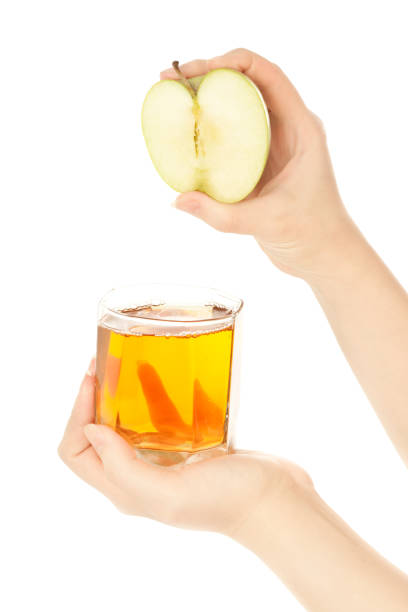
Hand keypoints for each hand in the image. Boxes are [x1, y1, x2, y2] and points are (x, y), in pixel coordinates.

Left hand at [58, 360, 312, 534]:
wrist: (276, 501)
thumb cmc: (227, 501)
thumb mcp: (170, 492)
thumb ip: (126, 468)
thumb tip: (91, 429)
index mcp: (125, 490)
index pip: (77, 451)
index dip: (77, 414)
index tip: (93, 380)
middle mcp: (138, 476)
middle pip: (98, 432)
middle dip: (96, 396)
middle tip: (106, 361)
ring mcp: (164, 460)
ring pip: (130, 421)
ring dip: (125, 391)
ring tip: (128, 359)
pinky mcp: (189, 447)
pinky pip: (163, 416)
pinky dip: (160, 393)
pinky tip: (169, 373)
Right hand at [161, 48, 354, 280]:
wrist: (324, 256)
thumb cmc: (312, 234)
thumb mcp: (267, 222)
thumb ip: (221, 214)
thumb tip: (178, 200)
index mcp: (301, 129)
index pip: (267, 75)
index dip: (230, 63)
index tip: (195, 71)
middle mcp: (287, 130)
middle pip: (246, 85)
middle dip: (208, 76)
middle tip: (170, 81)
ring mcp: (272, 147)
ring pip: (236, 110)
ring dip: (205, 102)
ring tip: (171, 101)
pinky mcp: (258, 166)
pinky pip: (230, 140)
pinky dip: (207, 134)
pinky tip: (183, 139)